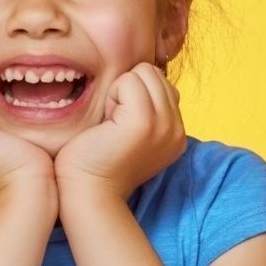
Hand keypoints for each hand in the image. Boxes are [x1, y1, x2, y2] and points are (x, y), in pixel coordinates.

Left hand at [54, 63, 186, 200]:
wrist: (88, 193)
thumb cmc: (97, 161)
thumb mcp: (133, 132)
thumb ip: (147, 107)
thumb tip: (142, 74)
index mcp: (176, 132)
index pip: (161, 83)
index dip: (133, 96)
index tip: (120, 127)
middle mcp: (177, 129)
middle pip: (153, 72)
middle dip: (127, 91)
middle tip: (113, 125)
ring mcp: (164, 124)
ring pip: (143, 73)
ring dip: (119, 93)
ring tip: (111, 125)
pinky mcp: (145, 121)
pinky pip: (128, 80)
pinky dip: (112, 97)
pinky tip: (106, 125)